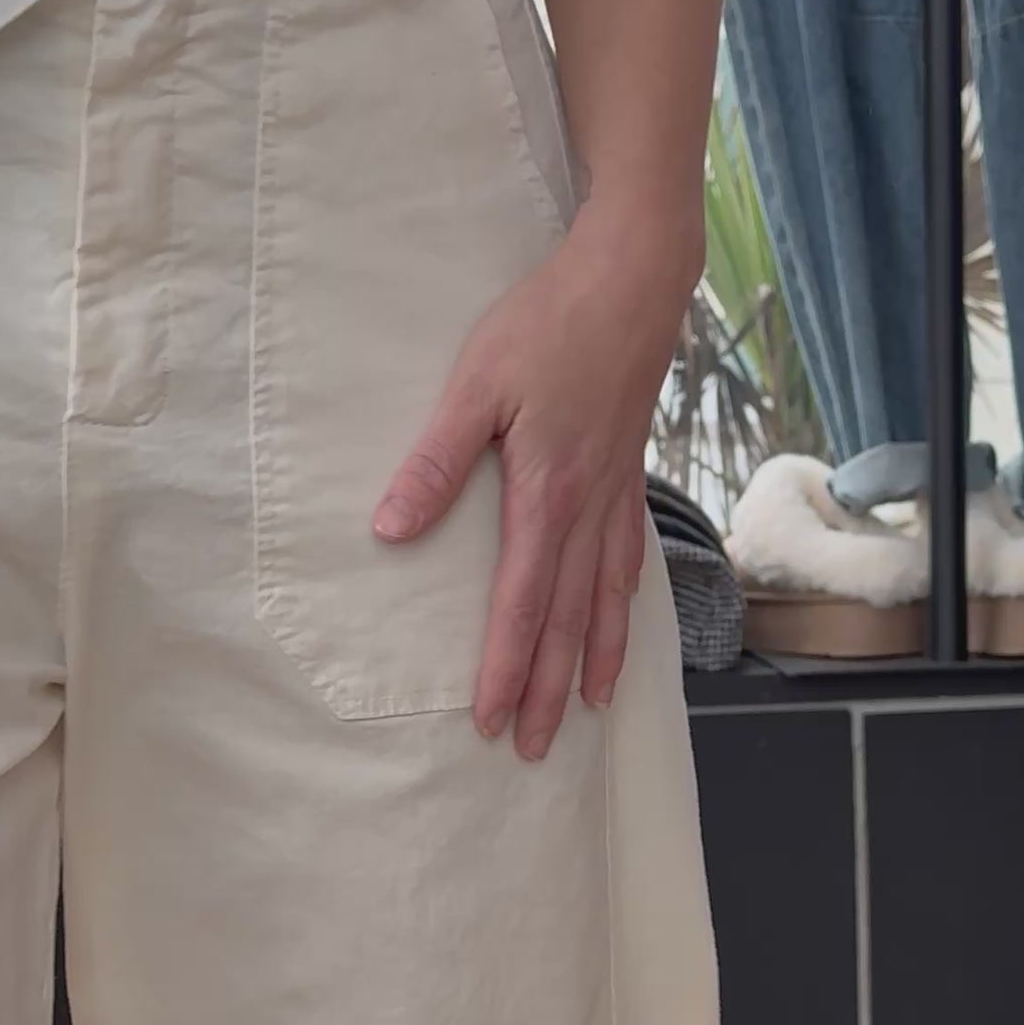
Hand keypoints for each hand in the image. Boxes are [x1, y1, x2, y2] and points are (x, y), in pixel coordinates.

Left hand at [371, 204, 696, 759]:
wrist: (632, 277)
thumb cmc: (548, 322)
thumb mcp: (476, 383)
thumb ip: (436, 461)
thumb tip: (391, 529)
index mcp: (547, 492)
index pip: (522, 601)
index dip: (505, 665)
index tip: (489, 718)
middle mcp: (589, 506)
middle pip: (568, 618)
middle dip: (547, 688)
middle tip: (532, 747)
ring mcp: (617, 491)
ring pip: (606, 595)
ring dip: (594, 658)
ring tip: (587, 708)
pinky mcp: (629, 471)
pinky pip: (629, 557)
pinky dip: (624, 603)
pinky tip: (619, 621)